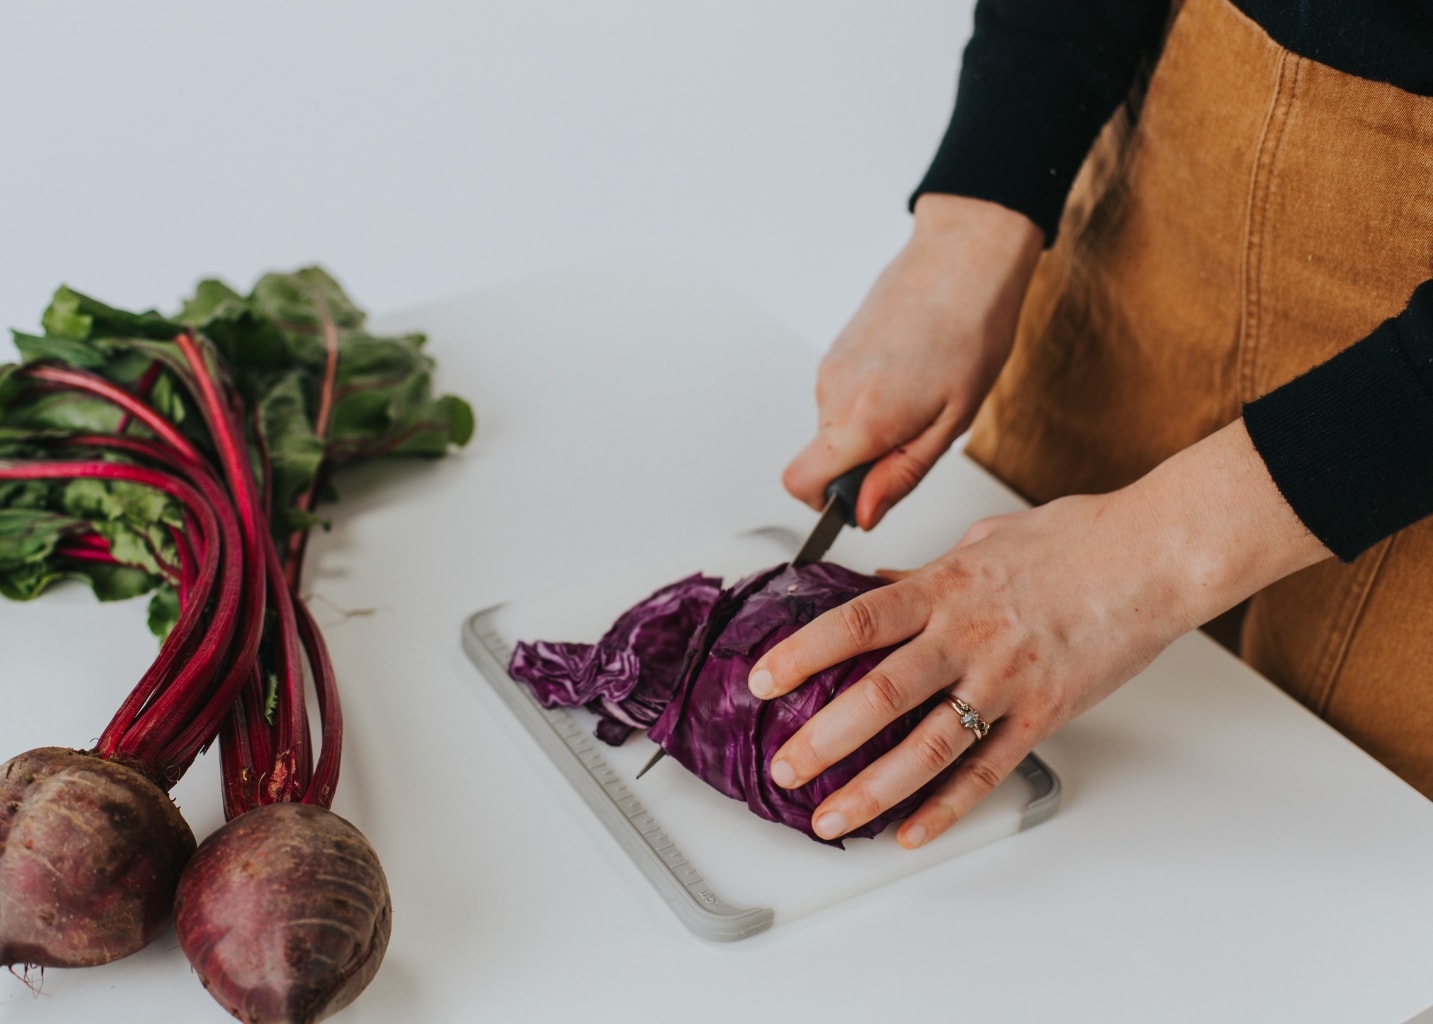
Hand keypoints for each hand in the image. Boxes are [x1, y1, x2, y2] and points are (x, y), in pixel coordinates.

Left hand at [752, 422, 1330, 846]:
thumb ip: (928, 571)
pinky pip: (986, 772)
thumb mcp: (984, 541)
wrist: (1156, 556)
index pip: (856, 623)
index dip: (802, 654)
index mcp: (945, 589)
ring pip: (927, 748)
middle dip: (822, 739)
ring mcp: (1006, 682)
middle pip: (880, 696)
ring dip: (871, 789)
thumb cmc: (1077, 539)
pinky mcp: (1043, 716)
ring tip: (829, 816)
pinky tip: (911, 831)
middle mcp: (968, 639)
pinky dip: (945, 808)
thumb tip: (884, 584)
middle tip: (783, 768)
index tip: (761, 680)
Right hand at [784, 194, 1042, 527]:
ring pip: (834, 428)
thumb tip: (865, 513)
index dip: (824, 504)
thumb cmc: (971, 331)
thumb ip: (900, 475)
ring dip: (870, 429)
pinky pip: (841, 397)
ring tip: (920, 397)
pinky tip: (909, 377)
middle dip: (862, 464)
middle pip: (822, 459)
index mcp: (861, 419)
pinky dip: (869, 401)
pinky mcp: (836, 350)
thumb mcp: (950, 423)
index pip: (800, 483)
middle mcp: (832, 393)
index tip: (859, 500)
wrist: (964, 259)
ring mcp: (830, 368)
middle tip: (916, 436)